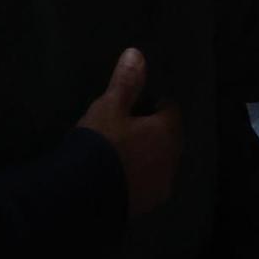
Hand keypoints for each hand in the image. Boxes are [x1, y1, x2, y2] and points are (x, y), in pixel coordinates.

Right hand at [77, 49, 180, 216]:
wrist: (86, 194)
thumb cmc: (102, 143)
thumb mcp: (109, 107)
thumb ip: (125, 82)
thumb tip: (137, 52)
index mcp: (167, 133)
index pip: (171, 111)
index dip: (156, 105)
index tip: (139, 105)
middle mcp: (171, 160)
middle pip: (169, 140)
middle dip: (155, 133)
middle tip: (129, 128)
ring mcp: (160, 186)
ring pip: (160, 164)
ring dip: (148, 158)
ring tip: (122, 154)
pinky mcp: (146, 206)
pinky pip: (147, 185)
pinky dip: (137, 178)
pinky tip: (118, 177)